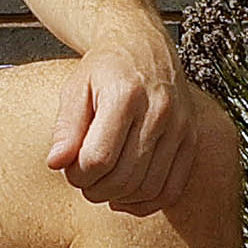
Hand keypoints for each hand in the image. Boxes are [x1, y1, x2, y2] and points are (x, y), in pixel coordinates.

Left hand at [49, 35, 199, 215]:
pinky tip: (125, 196)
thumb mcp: (75, 88)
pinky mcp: (191, 138)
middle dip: (95, 189)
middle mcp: (159, 110)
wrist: (144, 45)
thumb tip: (55, 163)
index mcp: (125, 94)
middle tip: (83, 181)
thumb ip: (65, 127)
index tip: (68, 168)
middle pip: (124, 177)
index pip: (98, 158)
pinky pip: (171, 189)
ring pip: (148, 187)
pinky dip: (146, 202)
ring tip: (101, 185)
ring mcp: (180, 126)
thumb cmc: (104, 69)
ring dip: (119, 197)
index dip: (77, 174)